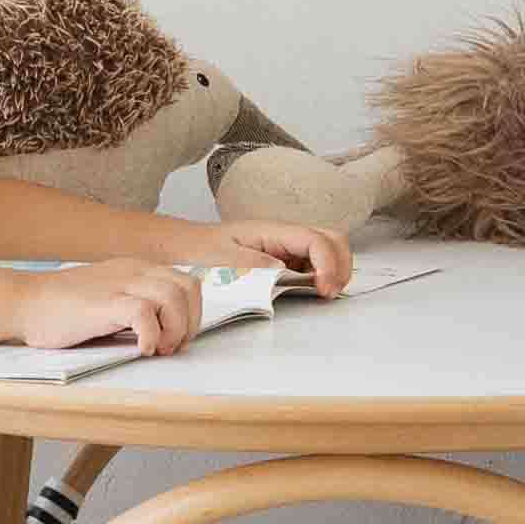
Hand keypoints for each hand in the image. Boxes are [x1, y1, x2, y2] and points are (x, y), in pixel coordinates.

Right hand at [16, 259, 203, 355]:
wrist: (25, 303)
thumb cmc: (62, 309)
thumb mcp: (109, 299)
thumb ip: (137, 307)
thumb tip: (167, 333)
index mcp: (137, 270)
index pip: (187, 284)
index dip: (192, 315)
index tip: (177, 338)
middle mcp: (134, 271)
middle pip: (188, 288)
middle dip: (189, 323)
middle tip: (169, 346)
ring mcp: (120, 284)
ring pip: (173, 297)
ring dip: (174, 329)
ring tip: (155, 348)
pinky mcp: (105, 302)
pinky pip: (144, 312)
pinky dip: (151, 334)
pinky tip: (140, 348)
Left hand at [211, 219, 351, 296]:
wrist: (183, 247)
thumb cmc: (199, 250)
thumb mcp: (223, 258)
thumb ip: (254, 265)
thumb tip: (284, 272)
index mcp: (272, 230)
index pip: (316, 240)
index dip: (328, 264)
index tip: (324, 289)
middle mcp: (284, 236)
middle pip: (332, 239)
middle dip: (341, 265)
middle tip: (329, 291)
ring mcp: (286, 248)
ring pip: (327, 252)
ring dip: (334, 271)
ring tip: (322, 293)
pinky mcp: (283, 261)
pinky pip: (312, 265)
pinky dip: (321, 277)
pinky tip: (310, 292)